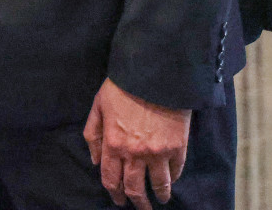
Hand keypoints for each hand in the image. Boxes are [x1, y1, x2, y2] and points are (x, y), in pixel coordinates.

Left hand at [84, 77, 191, 208]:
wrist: (155, 75)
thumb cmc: (122, 87)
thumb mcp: (98, 106)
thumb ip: (93, 134)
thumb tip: (94, 160)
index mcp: (113, 144)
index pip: (111, 178)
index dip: (114, 192)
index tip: (118, 199)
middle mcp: (134, 154)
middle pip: (134, 187)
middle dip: (136, 201)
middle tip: (140, 207)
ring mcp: (158, 153)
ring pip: (158, 184)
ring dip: (159, 195)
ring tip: (161, 200)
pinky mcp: (178, 148)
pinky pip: (176, 170)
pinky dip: (174, 178)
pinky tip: (172, 180)